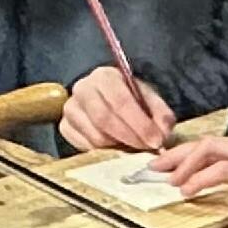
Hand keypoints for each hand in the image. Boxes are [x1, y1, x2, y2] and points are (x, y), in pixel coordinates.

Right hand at [60, 65, 174, 153]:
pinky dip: (103, 152)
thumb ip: (160, 114)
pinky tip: (115, 146)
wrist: (103, 98)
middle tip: (146, 148)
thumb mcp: (148, 99)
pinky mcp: (64, 127)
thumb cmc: (128, 97)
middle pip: (104, 119)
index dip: (140, 124)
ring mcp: (70, 108)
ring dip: (118, 146)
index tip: (156, 141)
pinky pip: (84, 146)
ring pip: (95, 136)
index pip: (121, 101)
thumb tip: (163, 135)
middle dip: (129, 137)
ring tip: (132, 146)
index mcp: (105, 76)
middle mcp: (83, 89)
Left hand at [156, 128, 227, 221]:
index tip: (171, 165)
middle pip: (206, 141)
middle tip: (155, 170)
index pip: (217, 142)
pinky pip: (222, 169)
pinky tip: (189, 190)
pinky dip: (201, 178)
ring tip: (167, 181)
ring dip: (183, 165)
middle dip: (177, 155)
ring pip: (209, 150)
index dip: (189, 153)